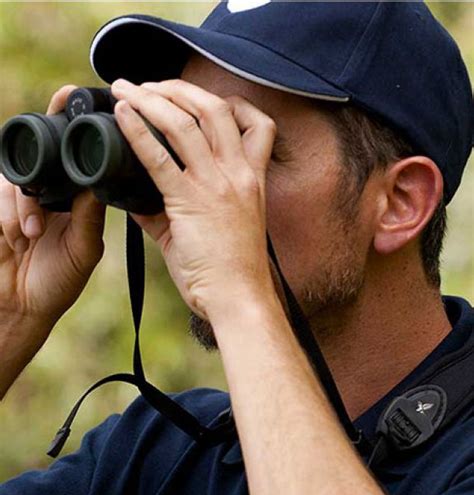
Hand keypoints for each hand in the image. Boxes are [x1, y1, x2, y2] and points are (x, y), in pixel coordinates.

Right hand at [0, 85, 105, 327]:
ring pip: (14, 176)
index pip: (71, 155)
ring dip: (22, 202)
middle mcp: (44, 193)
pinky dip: (8, 213)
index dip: (67, 124)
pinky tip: (17, 235)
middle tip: (44, 151)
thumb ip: (89, 216)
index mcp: (71, 198)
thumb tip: (98, 180)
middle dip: (38, 150)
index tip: (68, 96)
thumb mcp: (83, 249)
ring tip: (32, 234)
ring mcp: (16, 200)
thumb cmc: (57, 282)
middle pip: (37, 155)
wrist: (22, 308)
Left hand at [111, 78, 276, 320]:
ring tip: (127, 91)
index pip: (258, 124)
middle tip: (150, 86)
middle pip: (216, 109)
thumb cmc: (231, 271)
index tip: (197, 101)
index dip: (231, 103)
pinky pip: (159, 158)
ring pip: (186, 122)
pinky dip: (137, 132)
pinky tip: (121, 117)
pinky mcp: (191, 203)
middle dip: (179, 89)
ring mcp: (216, 185)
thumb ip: (180, 207)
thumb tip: (137, 197)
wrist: (239, 299)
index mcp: (253, 179)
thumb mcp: (216, 229)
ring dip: (152, 99)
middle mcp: (238, 174)